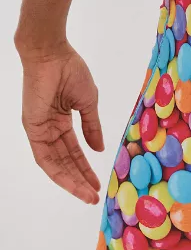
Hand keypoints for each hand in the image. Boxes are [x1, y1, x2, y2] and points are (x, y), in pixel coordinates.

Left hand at [19, 42, 103, 203]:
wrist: (52, 53)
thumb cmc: (70, 71)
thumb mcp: (87, 104)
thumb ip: (92, 127)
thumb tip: (98, 149)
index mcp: (60, 121)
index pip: (73, 151)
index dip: (85, 168)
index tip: (98, 183)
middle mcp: (48, 129)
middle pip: (64, 161)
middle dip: (79, 180)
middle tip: (94, 196)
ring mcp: (39, 130)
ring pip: (55, 163)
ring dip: (71, 181)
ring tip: (87, 195)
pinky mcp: (32, 128)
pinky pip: (45, 157)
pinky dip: (58, 171)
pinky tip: (73, 182)